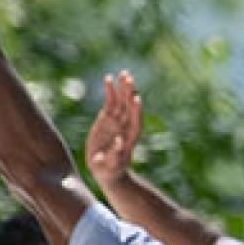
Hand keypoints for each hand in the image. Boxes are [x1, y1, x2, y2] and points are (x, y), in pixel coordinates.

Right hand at [81, 70, 141, 191]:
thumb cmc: (110, 170)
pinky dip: (110, 91)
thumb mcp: (113, 165)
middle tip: (129, 78)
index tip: (137, 99)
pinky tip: (108, 79)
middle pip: (130, 108)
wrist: (106, 169)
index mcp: (130, 138)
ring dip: (123, 88)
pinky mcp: (108, 118)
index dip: (136, 111)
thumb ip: (117, 155)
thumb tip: (120, 141)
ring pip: (122, 102)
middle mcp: (126, 127)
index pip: (136, 122)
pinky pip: (110, 102)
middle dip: (130, 93)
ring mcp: (118, 121)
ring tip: (123, 74)